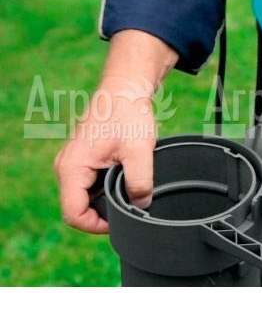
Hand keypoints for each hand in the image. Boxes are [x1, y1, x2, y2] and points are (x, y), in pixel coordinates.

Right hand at [53, 29, 176, 233]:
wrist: (126, 90)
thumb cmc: (129, 115)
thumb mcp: (139, 151)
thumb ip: (140, 182)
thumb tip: (141, 207)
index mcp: (72, 168)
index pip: (74, 214)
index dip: (97, 225)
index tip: (122, 220)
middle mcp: (66, 168)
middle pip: (79, 207)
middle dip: (104, 212)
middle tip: (131, 206)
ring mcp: (73, 163)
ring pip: (86, 196)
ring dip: (107, 198)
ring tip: (130, 188)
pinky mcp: (83, 160)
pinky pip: (90, 184)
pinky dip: (107, 187)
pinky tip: (126, 178)